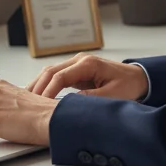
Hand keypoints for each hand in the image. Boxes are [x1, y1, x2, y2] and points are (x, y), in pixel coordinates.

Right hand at [27, 52, 147, 100]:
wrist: (138, 78)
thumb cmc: (128, 86)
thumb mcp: (111, 95)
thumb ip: (89, 99)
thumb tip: (67, 104)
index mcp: (88, 64)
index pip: (60, 76)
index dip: (48, 91)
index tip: (41, 106)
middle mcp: (80, 60)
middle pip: (51, 71)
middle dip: (38, 87)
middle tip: (28, 104)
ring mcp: (77, 64)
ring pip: (50, 72)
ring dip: (39, 84)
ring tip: (28, 100)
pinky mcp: (76, 71)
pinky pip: (56, 76)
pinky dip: (46, 84)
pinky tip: (38, 95)